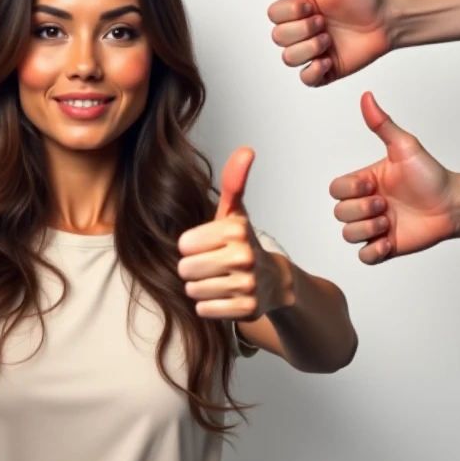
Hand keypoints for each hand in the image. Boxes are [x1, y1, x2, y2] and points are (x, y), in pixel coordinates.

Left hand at [178, 148, 291, 320]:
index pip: (184, 244)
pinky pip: (204, 310)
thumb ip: (233, 182)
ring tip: (218, 281)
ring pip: (192, 290)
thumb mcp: (235, 213)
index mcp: (236, 230)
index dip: (191, 246)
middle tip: (211, 266)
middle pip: (185, 269)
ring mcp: (247, 285)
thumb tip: (246, 150)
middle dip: (193, 270)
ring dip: (200, 288)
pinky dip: (209, 306)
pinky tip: (224, 297)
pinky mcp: (246, 310)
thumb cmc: (243, 244)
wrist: (275, 282)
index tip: (207, 246)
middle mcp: (244, 256)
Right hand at [267, 0, 390, 86]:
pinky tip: (328, 60)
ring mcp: (311, 51)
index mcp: (297, 9)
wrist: (387, 21)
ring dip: (310, 49)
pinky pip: (305, 79)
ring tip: (330, 40)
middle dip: (304, 31)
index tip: (315, 6)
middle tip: (326, 23)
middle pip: (278, 38)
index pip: (273, 16)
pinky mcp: (324, 70)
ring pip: (288, 59)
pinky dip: (313, 71)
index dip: (292, 14)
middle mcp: (301, 30)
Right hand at [329, 92, 457, 263]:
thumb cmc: (431, 175)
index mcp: (364, 183)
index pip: (335, 189)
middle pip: (339, 213)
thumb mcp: (404, 147)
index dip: (349, 190)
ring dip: (366, 229)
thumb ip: (382, 124)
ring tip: (389, 223)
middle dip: (360, 210)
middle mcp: (366, 205)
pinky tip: (390, 240)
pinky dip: (373, 251)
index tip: (373, 184)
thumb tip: (366, 97)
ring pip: (348, 235)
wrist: (455, 203)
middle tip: (384, 204)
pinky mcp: (387, 246)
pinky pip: (364, 256)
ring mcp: (375, 227)